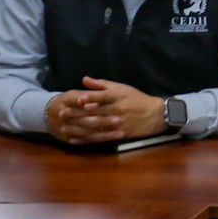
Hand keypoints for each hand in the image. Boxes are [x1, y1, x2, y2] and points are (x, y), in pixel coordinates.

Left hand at [46, 77, 168, 143]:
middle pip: (95, 112)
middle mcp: (117, 110)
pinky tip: (74, 139)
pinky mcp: (117, 134)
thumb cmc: (137, 99)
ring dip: (78, 127)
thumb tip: (84, 79)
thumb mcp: (122, 88)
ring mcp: (117, 123)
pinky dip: (85, 139)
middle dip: (77, 113)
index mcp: (118, 97)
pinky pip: (98, 138)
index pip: (102, 96)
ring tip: (64, 127)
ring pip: (94, 126)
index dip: (90, 97)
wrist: (155, 115)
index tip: (77, 99)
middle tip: (62, 114)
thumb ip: (102, 85)